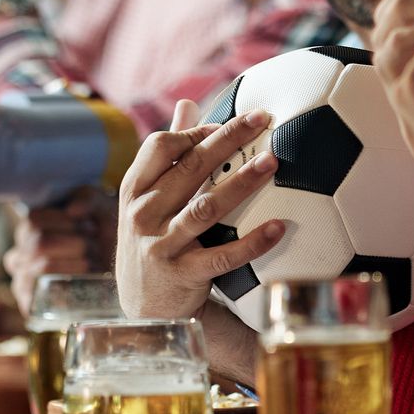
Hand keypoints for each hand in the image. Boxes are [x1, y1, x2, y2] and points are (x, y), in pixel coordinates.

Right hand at [2, 189, 118, 317]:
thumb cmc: (104, 233)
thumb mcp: (99, 206)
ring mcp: (23, 282)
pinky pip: (41, 296)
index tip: (91, 225)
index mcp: (28, 230)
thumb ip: (86, 199)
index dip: (66, 222)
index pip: (34, 221)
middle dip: (76, 244)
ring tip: (94, 264)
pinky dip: (69, 287)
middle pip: (39, 243)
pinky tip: (86, 282)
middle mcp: (19, 256)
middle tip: (95, 247)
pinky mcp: (32, 306)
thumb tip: (73, 211)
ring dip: (78, 263)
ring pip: (43, 267)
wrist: (123, 268)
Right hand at [115, 108, 283, 319]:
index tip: (226, 123)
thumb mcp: (148, 199)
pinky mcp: (183, 274)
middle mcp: (143, 214)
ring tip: (272, 162)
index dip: (195, 130)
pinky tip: (278, 227)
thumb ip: (167, 154)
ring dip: (242, 182)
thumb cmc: (153, 240)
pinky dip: (252, 241)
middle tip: (263, 118)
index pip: (160, 146)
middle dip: (228, 139)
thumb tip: (187, 103)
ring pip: (207, 206)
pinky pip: (223, 256)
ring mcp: (161, 245)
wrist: (144, 310)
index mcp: (134, 190)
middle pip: (190, 167)